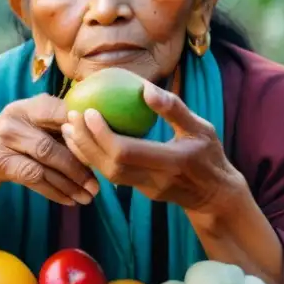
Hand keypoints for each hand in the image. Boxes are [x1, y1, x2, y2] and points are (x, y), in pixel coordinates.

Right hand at [0, 94, 98, 205]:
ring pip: (44, 163)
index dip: (83, 131)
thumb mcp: (34, 125)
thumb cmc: (17, 140)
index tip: (103, 148)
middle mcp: (14, 118)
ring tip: (89, 196)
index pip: (61, 113)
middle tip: (99, 184)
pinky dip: (54, 191)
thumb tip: (103, 141)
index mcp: (29, 106)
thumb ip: (61, 128)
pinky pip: (32, 178)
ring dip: (70, 182)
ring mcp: (3, 140)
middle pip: (53, 144)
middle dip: (79, 166)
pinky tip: (70, 200)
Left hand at [61, 82, 242, 213]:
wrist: (214, 196)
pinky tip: (83, 140)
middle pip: (109, 165)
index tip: (88, 112)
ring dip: (84, 151)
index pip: (125, 152)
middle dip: (85, 142)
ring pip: (106, 174)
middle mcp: (155, 179)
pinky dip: (94, 158)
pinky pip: (111, 175)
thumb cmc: (209, 155)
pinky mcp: (140, 191)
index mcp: (171, 162)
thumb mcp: (202, 128)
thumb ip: (174, 109)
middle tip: (71, 117)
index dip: (102, 134)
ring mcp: (146, 189)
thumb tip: (144, 88)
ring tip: (69, 128)